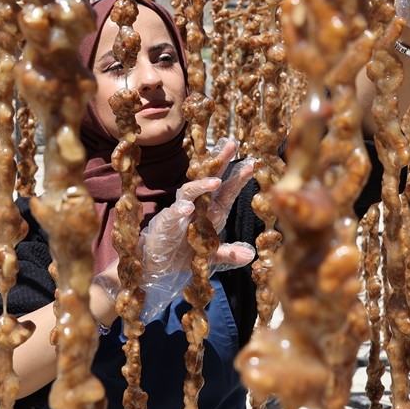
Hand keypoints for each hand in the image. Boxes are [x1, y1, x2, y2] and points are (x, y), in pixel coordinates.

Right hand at [98, 138, 256, 324]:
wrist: (157, 264)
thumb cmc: (183, 254)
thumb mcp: (210, 257)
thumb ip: (228, 254)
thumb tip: (250, 255)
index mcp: (210, 212)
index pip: (226, 192)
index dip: (238, 178)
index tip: (252, 164)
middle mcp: (197, 207)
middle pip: (209, 180)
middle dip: (220, 163)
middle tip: (231, 144)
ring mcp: (180, 212)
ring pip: (191, 192)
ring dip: (203, 186)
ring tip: (216, 181)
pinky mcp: (166, 222)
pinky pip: (173, 213)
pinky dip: (180, 210)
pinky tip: (187, 209)